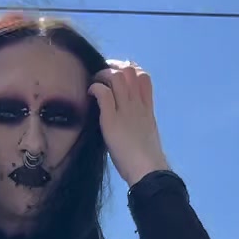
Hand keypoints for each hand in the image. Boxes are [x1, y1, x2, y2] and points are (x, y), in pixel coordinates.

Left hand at [88, 60, 169, 187]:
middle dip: (114, 67)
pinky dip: (95, 88)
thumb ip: (139, 121)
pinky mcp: (112, 120)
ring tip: (94, 82)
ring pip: (117, 76)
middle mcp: (137, 105)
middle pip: (130, 70)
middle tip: (102, 76)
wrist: (148, 171)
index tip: (118, 76)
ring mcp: (125, 110)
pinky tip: (90, 93)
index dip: (130, 70)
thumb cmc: (146, 160)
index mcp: (147, 109)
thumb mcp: (147, 134)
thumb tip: (127, 119)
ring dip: (102, 75)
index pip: (143, 77)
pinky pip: (104, 93)